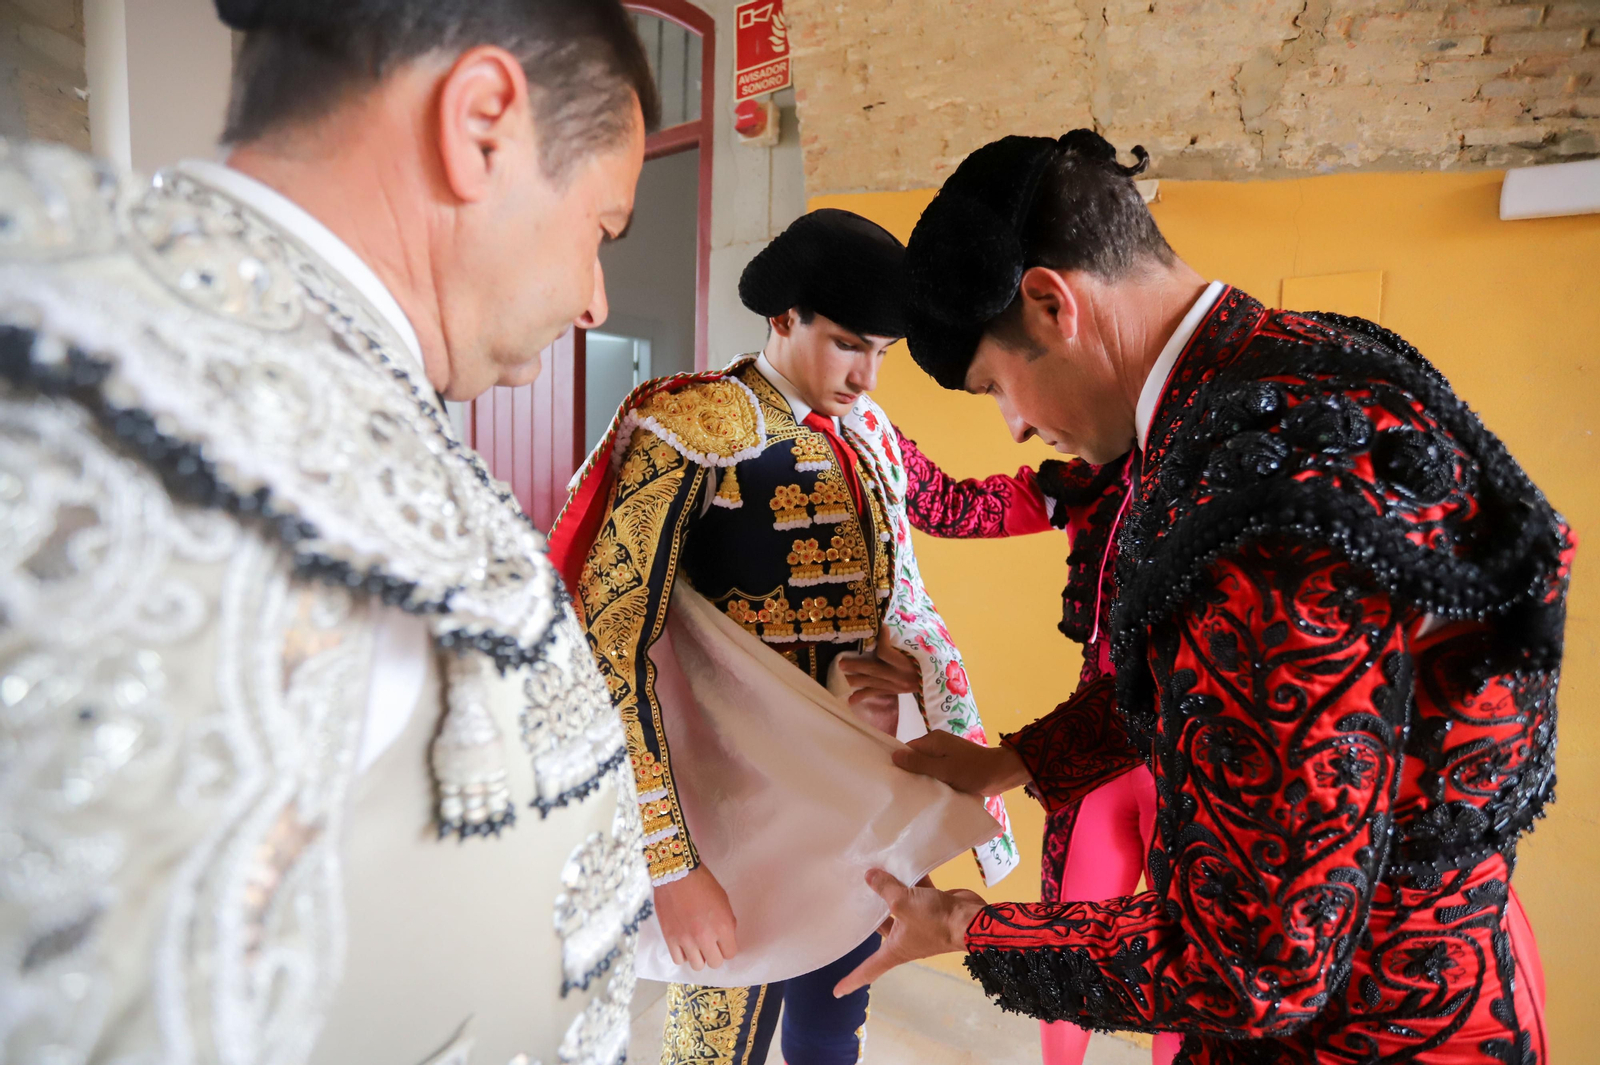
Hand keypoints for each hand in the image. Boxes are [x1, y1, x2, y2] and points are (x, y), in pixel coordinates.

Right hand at [654, 865, 737, 970]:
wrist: (677, 873)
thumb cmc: (703, 883)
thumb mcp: (724, 901)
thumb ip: (727, 922)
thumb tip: (725, 939)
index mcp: (723, 926)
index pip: (730, 953)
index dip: (727, 947)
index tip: (722, 942)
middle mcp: (705, 937)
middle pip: (715, 963)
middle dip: (714, 954)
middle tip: (710, 943)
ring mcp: (686, 939)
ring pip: (697, 965)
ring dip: (699, 956)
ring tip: (696, 945)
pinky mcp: (670, 938)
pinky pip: (679, 960)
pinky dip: (683, 954)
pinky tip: (684, 944)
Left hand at [833, 870, 985, 996]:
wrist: (971, 918)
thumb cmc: (934, 921)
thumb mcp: (904, 903)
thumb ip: (885, 888)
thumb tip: (869, 876)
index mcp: (895, 949)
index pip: (869, 970)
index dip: (852, 980)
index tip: (837, 991)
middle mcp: (906, 938)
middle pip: (882, 927)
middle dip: (869, 913)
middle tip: (850, 894)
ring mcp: (920, 923)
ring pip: (899, 906)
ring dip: (890, 890)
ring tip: (872, 871)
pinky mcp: (933, 907)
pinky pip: (917, 892)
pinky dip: (911, 879)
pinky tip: (902, 861)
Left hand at [839, 625, 920, 735]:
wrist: (940, 682)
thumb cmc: (931, 661)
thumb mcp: (923, 649)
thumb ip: (906, 640)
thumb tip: (886, 625)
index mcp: (907, 664)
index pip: (886, 653)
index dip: (881, 640)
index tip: (880, 627)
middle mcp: (899, 676)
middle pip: (874, 670)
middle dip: (856, 666)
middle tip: (840, 663)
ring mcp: (895, 686)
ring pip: (872, 682)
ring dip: (855, 680)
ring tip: (840, 678)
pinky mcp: (894, 691)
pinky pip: (877, 693)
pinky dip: (863, 696)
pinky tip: (851, 701)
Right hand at [891, 729, 1031, 796]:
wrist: (1000, 774)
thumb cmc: (972, 770)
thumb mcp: (943, 769)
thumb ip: (919, 763)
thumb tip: (895, 755)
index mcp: (933, 740)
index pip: (908, 749)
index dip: (900, 763)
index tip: (892, 780)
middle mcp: (938, 744)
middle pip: (916, 758)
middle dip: (911, 773)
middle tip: (902, 791)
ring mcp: (947, 754)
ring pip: (927, 767)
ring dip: (924, 779)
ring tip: (914, 795)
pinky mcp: (953, 765)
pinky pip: (937, 772)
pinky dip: (934, 781)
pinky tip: (930, 793)